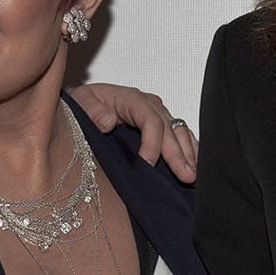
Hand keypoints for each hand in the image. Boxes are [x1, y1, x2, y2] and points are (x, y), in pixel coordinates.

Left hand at [68, 83, 198, 180]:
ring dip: (188, 154)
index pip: (150, 120)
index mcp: (130, 98)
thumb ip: (92, 111)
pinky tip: (194, 166)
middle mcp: (149, 104)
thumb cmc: (82, 105)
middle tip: (186, 176)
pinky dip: (189, 151)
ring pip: (179, 132)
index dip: (152, 142)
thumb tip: (108, 121)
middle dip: (178, 154)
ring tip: (193, 175)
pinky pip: (180, 136)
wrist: (82, 104)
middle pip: (169, 129)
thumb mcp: (80, 103)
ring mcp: (158, 114)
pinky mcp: (162, 125)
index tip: (148, 163)